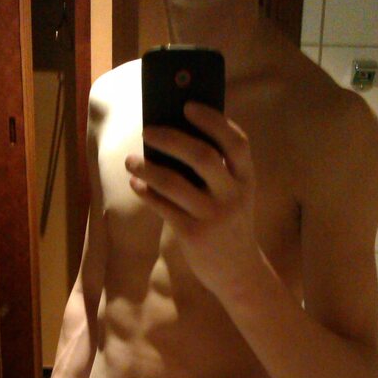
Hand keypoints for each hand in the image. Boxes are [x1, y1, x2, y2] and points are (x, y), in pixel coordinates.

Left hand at [124, 101, 261, 296]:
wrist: (238, 272)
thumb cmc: (230, 224)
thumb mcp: (235, 195)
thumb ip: (219, 170)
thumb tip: (176, 135)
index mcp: (247, 179)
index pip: (236, 142)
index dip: (212, 120)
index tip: (187, 105)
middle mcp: (233, 195)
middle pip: (202, 156)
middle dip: (170, 138)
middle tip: (147, 130)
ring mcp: (213, 216)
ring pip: (174, 182)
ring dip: (148, 167)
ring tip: (131, 160)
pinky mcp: (194, 234)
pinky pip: (163, 207)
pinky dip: (146, 192)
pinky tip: (137, 183)